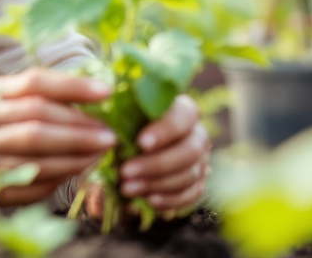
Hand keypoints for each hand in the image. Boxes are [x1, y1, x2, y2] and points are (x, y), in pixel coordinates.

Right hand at [0, 67, 115, 205]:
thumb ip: (30, 91)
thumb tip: (84, 93)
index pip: (34, 84)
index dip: (73, 87)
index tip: (106, 92)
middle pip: (39, 122)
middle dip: (80, 128)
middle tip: (110, 133)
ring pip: (39, 157)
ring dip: (77, 155)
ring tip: (102, 151)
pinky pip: (34, 184)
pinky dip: (62, 176)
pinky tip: (80, 169)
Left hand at [117, 94, 209, 218]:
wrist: (129, 155)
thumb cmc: (124, 129)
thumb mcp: (120, 119)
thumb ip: (119, 119)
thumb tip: (110, 129)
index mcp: (182, 110)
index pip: (185, 115)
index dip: (165, 130)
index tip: (140, 143)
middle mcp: (197, 134)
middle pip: (190, 150)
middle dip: (156, 164)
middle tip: (125, 172)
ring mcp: (201, 160)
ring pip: (190, 174)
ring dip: (157, 183)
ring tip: (127, 188)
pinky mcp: (198, 183)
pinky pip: (192, 194)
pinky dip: (170, 199)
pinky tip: (149, 200)